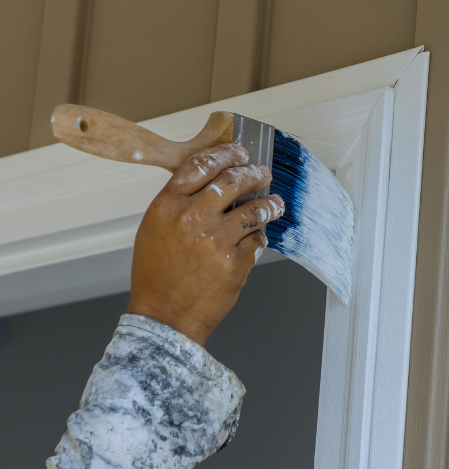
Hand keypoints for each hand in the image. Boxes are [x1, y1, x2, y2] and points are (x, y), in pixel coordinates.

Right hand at [127, 143, 284, 345]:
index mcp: (168, 206)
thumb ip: (180, 202)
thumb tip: (214, 183)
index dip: (225, 154)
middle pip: (233, 180)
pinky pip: (257, 239)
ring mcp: (216, 240)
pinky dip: (260, 236)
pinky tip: (258, 236)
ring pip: (254, 209)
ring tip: (275, 203)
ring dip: (269, 203)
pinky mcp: (235, 262)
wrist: (164, 316)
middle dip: (254, 172)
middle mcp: (192, 218)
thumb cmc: (157, 275)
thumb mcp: (155, 228)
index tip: (239, 152)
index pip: (202, 165)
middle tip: (262, 173)